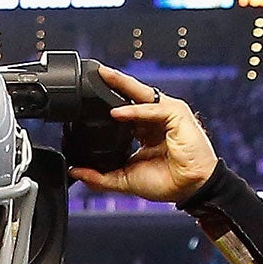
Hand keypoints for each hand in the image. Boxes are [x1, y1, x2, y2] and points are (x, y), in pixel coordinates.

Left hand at [70, 64, 219, 203]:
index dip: (108, 103)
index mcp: (146, 130)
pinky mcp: (178, 116)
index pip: (125, 110)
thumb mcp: (124, 179)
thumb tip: (75, 172)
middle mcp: (156, 118)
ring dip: (122, 86)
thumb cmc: (166, 182)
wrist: (187, 189)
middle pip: (133, 96)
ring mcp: (168, 115)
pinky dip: (134, 111)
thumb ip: (99, 176)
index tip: (87, 97)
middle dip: (114, 83)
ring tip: (104, 79)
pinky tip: (116, 113)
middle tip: (95, 74)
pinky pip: (153, 110)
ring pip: (142, 95)